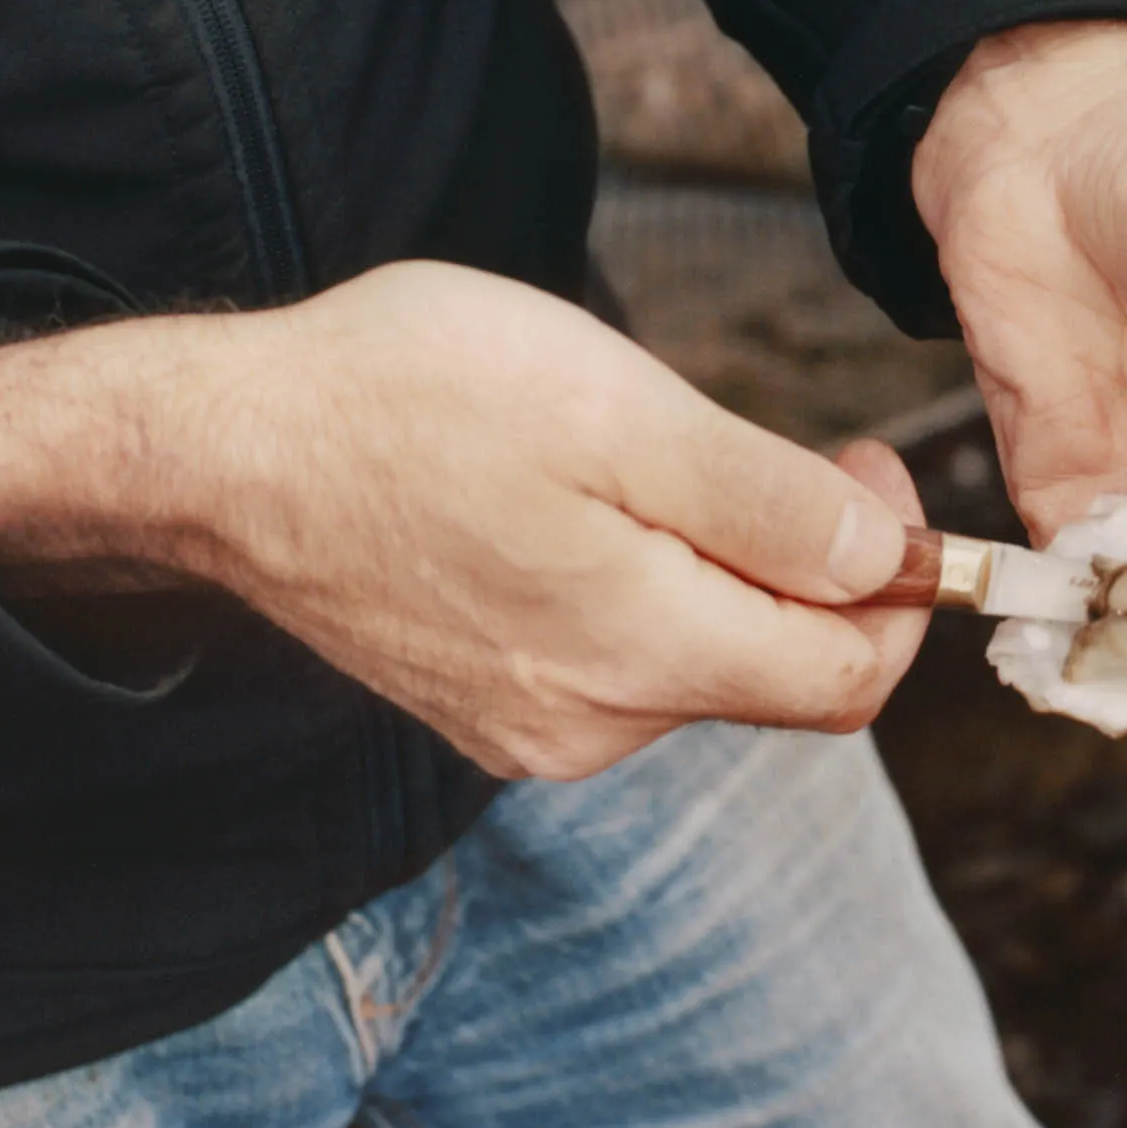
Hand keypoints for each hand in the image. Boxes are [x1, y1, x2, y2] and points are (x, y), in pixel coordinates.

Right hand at [0, 263, 929, 779]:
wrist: (225, 449)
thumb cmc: (415, 399)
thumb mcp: (622, 414)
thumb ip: (769, 506)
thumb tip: (888, 564)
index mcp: (643, 656)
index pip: (849, 679)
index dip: (901, 585)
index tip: (872, 476)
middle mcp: (592, 726)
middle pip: (777, 674)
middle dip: (813, 568)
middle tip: (781, 447)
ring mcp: (530, 728)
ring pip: (698, 663)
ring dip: (722, 573)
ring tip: (652, 462)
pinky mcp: (485, 706)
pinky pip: (619, 663)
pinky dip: (647, 592)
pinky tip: (583, 507)